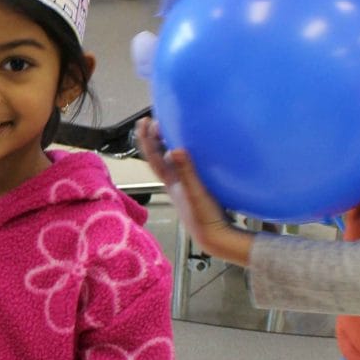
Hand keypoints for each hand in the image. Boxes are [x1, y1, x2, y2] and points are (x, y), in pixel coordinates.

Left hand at [133, 119, 236, 251]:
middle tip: (156, 121)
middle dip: (154, 139)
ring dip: (168, 146)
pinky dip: (185, 157)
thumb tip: (174, 149)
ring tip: (171, 131)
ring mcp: (184, 187)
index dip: (146, 139)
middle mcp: (174, 183)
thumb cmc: (204, 217)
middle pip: (159, 157)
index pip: (153, 157)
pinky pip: (185, 168)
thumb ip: (186, 171)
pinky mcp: (196, 190)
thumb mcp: (196, 191)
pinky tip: (193, 153)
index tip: (144, 121)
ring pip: (171, 162)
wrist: (215, 238)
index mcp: (171, 182)